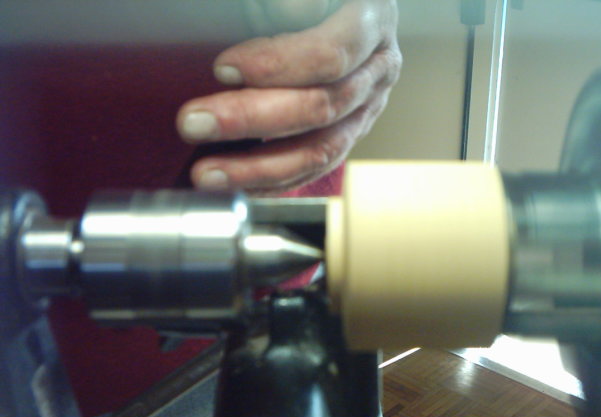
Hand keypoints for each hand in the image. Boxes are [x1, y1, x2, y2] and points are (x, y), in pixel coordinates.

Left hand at [176, 0, 400, 192]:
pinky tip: (239, 184)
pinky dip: (276, 179)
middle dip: (251, 119)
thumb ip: (290, 1)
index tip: (222, 69)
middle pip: (321, 106)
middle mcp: (377, 68)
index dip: (277, 65)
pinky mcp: (350, 131)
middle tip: (193, 122)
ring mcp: (367, 106)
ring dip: (259, 165)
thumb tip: (279, 7)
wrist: (340, 10)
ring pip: (321, 149)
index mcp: (371, 18)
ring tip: (207, 173)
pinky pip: (317, 166)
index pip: (329, 54)